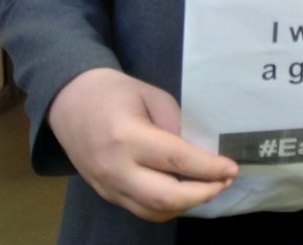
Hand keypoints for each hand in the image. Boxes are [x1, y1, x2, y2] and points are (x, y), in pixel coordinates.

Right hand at [47, 68, 237, 221]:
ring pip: (154, 211)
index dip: (208, 168)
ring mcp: (107, 186)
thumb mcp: (152, 95)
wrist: (69, 102)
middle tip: (226, 181)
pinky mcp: (106, 194)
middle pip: (165, 197)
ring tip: (211, 187)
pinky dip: (168, 207)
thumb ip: (175, 124)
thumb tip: (200, 151)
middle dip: (202, 194)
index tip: (232, 167)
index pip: (176, 159)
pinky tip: (186, 193)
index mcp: (127, 137)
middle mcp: (115, 169)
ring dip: (188, 204)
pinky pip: (141, 210)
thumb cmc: (114, 91)